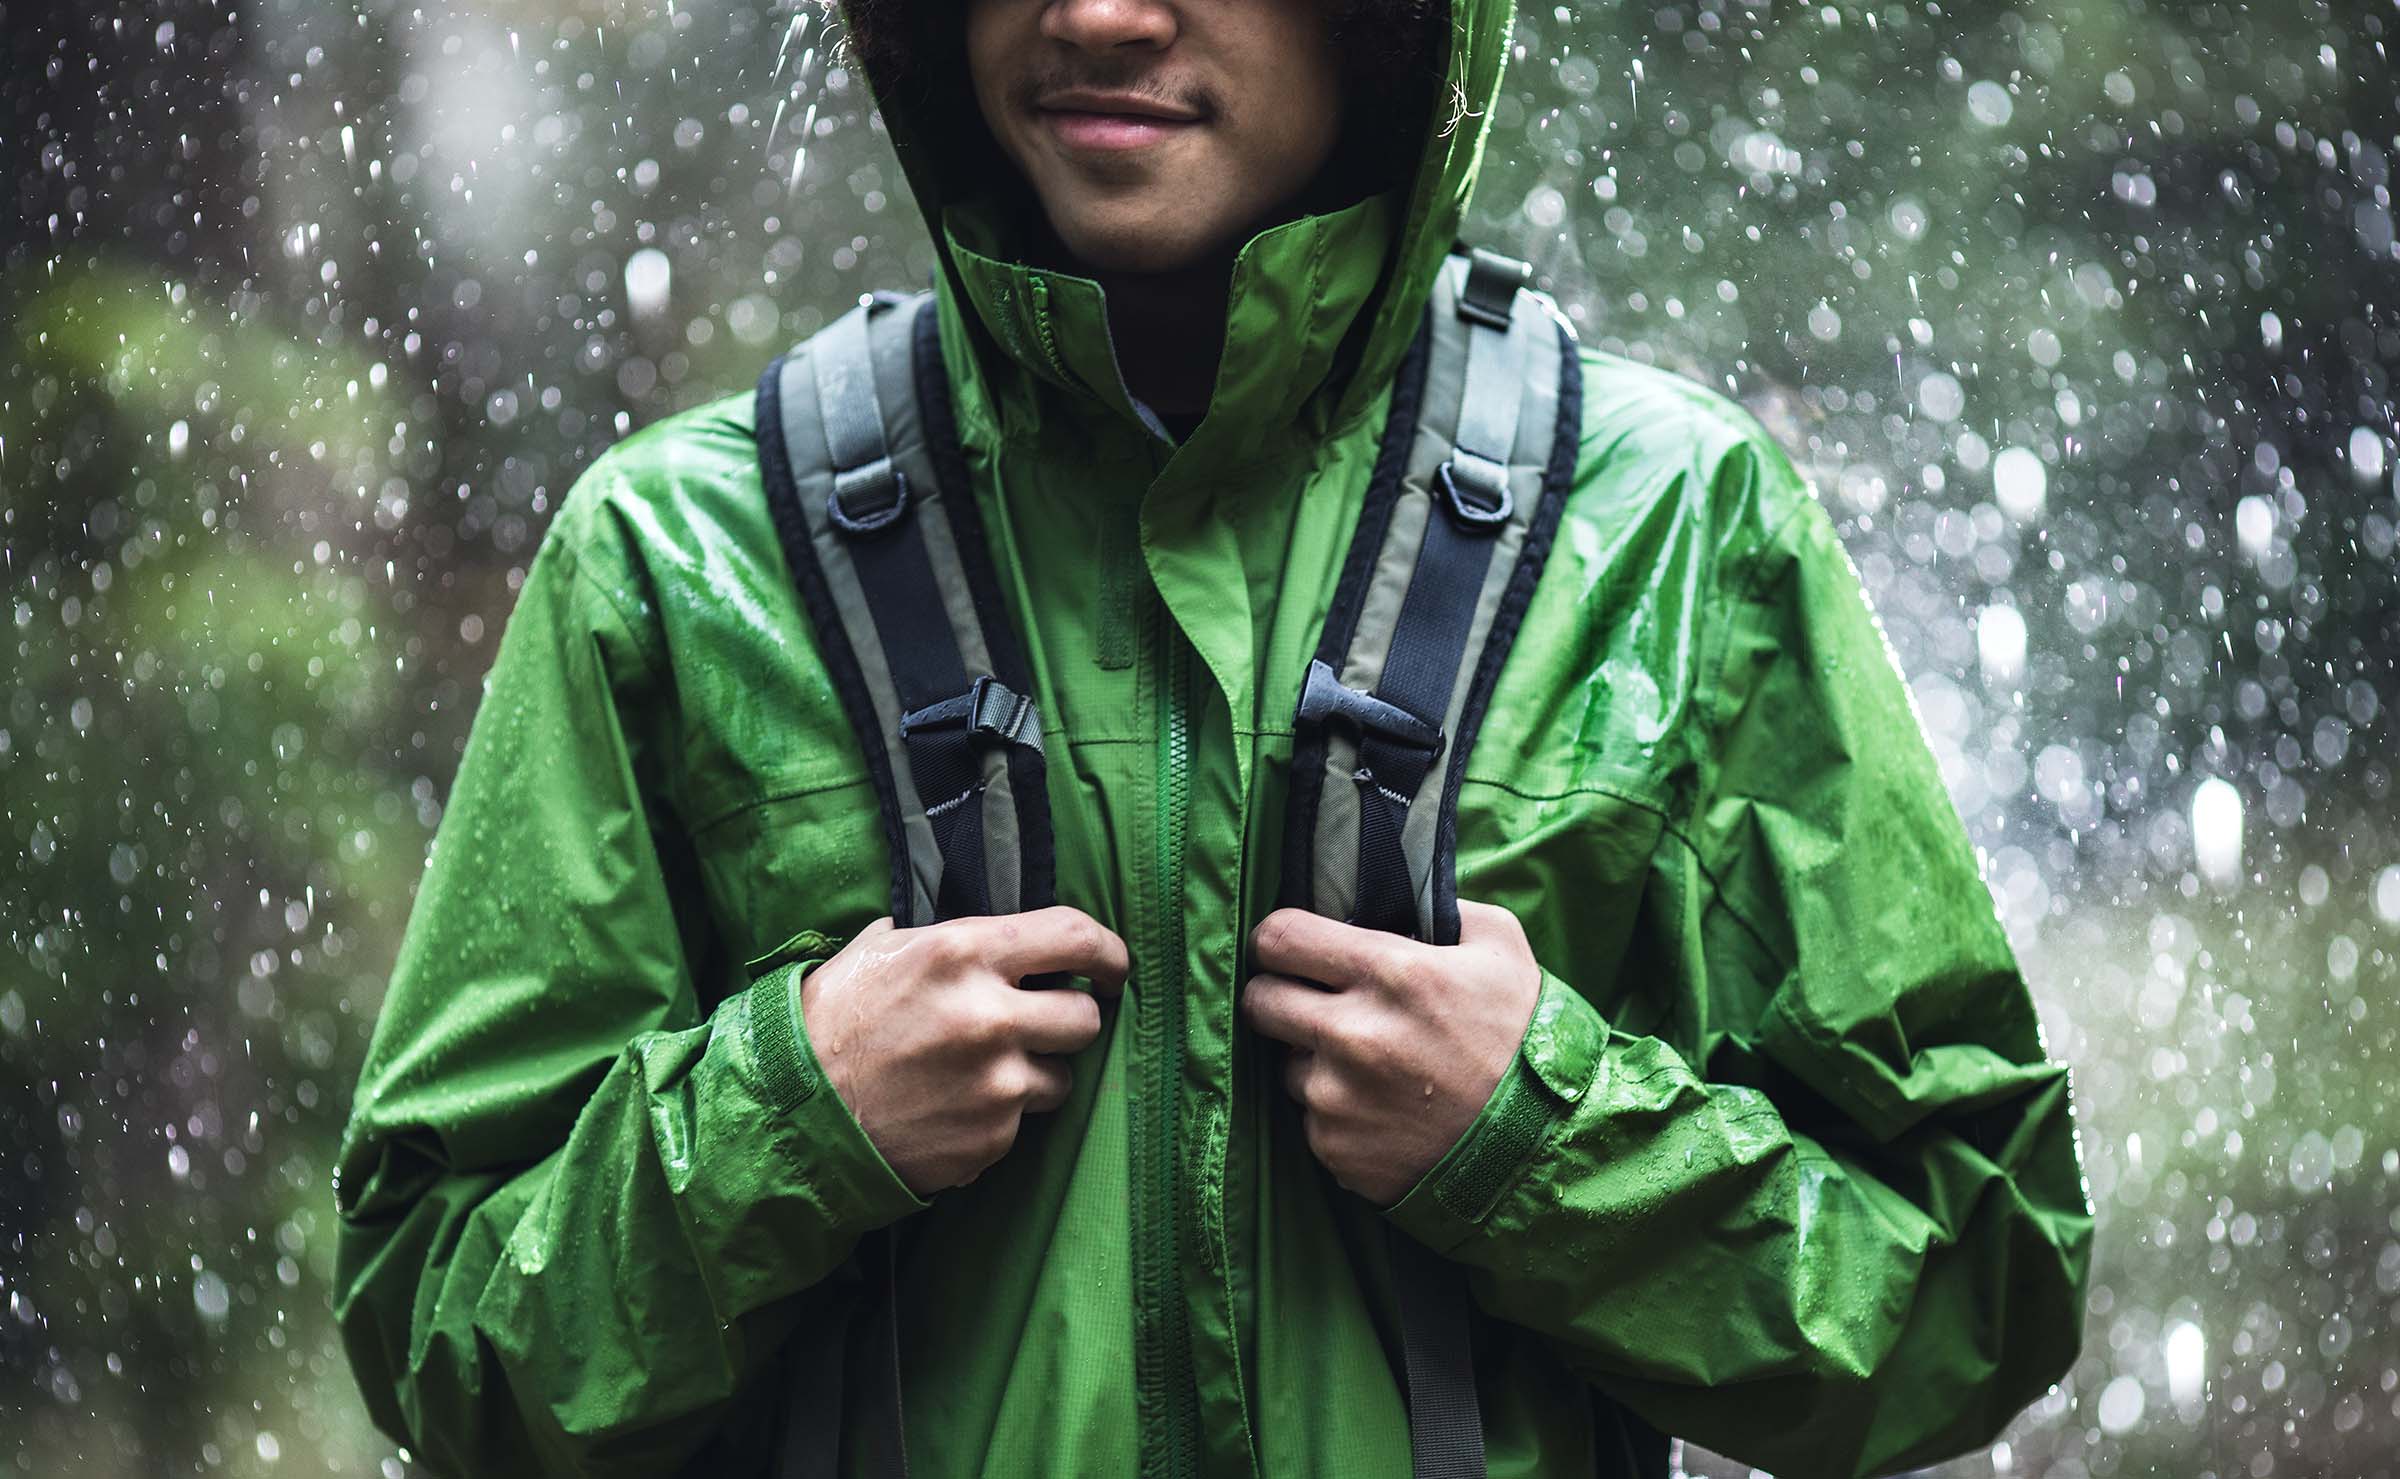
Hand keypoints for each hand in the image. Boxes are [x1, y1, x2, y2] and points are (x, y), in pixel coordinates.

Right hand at [798, 907, 1129, 1195]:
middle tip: (1038, 1026)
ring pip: (1060, 1079)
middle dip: (1069, 1021)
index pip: (1076, 937)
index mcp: (964, 953)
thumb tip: (991, 934)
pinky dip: (995, 1119)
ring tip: (976, 1075)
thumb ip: (943, 937)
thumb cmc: (828, 1023)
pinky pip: (1019, 1125)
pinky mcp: (989, 1139)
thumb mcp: (878, 950)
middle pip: (1085, 1018)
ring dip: (1032, 1076)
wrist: (789, 1114)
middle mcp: (989, 1016)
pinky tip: (949, 1109)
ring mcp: (994, 1084)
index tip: (1112, 968)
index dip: (1108, 953)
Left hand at [1242, 900, 1540, 1206]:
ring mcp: (1338, 1098)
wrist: (1543, 1146)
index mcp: (1391, 973)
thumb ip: (1441, 908)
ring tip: (1369, 1067)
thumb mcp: (1501, 948)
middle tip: (1309, 1003)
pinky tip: (1382, 1111)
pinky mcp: (1335, 1149)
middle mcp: (1353, 1034)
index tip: (1288, 948)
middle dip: (1278, 995)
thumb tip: (1393, 893)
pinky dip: (1336, 1113)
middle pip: (1260, 1000)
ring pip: (1285, 1065)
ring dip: (1314, 1062)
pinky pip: (1311, 1119)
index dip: (1277, 939)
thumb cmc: (1522, 1038)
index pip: (1280, 938)